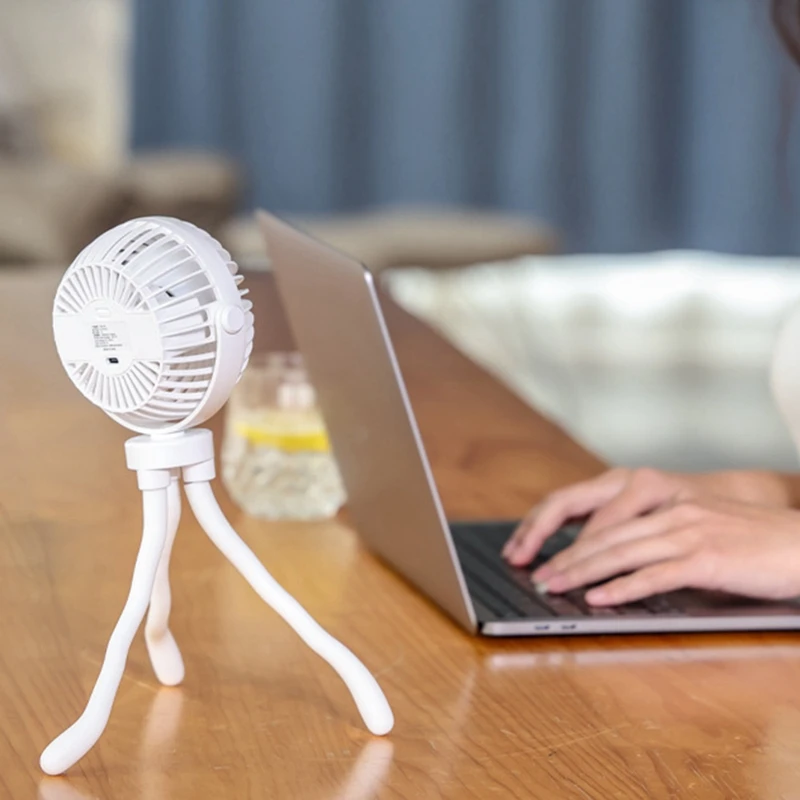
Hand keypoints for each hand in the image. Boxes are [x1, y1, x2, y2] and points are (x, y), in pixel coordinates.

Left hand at [529, 497, 799, 605]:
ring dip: (581, 572)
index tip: (541, 553)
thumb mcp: (700, 528)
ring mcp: (689, 533)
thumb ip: (662, 539)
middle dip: (564, 557)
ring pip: (621, 553)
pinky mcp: (708, 559)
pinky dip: (623, 588)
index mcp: (666, 501)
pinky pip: (656, 575)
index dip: (568, 536)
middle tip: (534, 575)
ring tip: (553, 588)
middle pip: (604, 535)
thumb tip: (621, 565)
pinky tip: (599, 599)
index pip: (603, 518)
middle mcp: (672, 513)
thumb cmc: (754, 542)